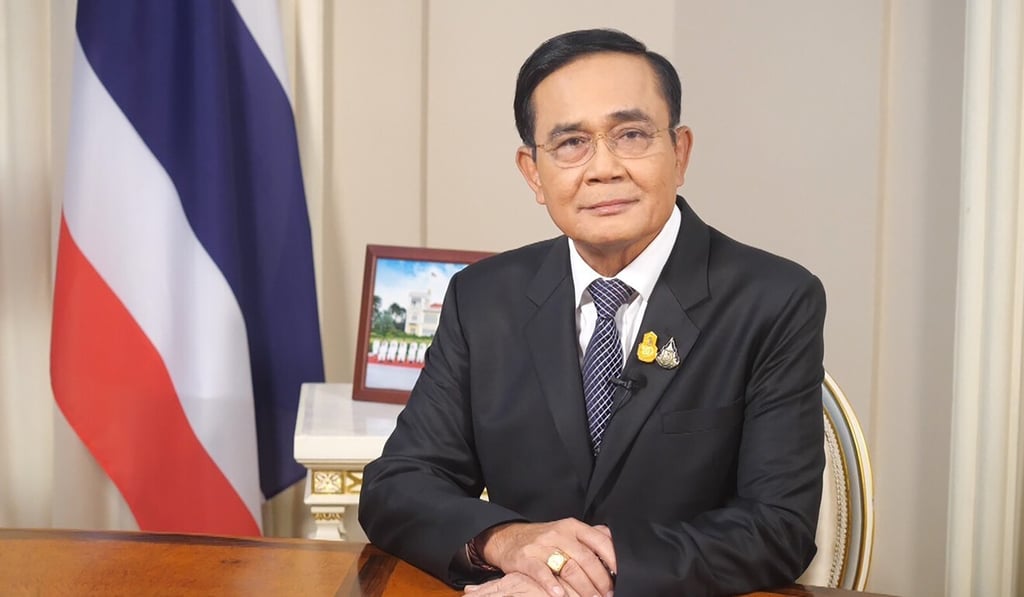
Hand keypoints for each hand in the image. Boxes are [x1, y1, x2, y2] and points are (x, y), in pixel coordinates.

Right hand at [478, 519, 615, 596]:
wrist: (508, 537)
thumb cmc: (544, 538)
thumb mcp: (567, 531)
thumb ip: (589, 536)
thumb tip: (614, 544)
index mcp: (572, 527)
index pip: (598, 540)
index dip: (612, 559)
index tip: (621, 575)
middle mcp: (558, 534)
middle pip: (585, 558)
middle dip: (599, 580)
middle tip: (607, 594)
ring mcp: (541, 546)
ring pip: (567, 567)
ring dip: (582, 587)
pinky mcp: (525, 559)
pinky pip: (541, 572)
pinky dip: (551, 584)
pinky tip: (559, 594)